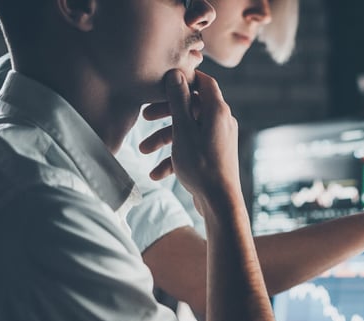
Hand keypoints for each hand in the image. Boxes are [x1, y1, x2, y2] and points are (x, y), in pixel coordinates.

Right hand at [149, 69, 239, 202]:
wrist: (219, 203)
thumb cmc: (201, 165)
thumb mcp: (183, 130)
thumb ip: (179, 101)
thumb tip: (176, 73)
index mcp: (218, 111)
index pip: (204, 82)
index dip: (184, 79)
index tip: (163, 81)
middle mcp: (221, 122)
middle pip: (191, 107)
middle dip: (166, 112)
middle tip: (145, 116)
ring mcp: (218, 139)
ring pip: (188, 130)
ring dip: (164, 138)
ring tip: (142, 151)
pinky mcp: (213, 155)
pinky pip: (192, 148)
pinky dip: (174, 157)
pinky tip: (156, 174)